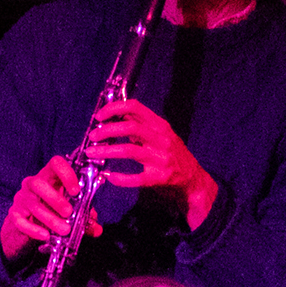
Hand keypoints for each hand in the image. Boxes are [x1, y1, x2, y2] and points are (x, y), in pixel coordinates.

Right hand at [0, 156, 98, 261]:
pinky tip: (45, 236)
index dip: (66, 173)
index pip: (55, 164)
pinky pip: (20, 220)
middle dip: (55, 198)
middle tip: (69, 213)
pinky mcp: (14, 215)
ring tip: (64, 230)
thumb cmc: (53, 213)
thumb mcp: (72, 213)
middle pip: (39, 183)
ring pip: (32, 203)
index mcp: (50, 177)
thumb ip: (85, 219)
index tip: (76, 191)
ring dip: (49, 218)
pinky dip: (33, 229)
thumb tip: (97, 228)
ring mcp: (21, 199)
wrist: (27, 227)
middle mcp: (33, 184)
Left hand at [85, 97, 216, 229]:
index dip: (114, 109)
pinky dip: (120, 178)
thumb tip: (115, 115)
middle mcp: (161, 139)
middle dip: (107, 130)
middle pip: (130, 128)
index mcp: (160, 126)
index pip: (135, 107)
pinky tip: (109, 176)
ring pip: (129, 151)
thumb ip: (140, 125)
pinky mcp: (159, 177)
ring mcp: (161, 158)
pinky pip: (136, 178)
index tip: (99, 116)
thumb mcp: (160, 134)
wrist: (194, 178)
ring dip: (106, 151)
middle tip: (93, 136)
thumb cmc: (173, 153)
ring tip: (91, 153)